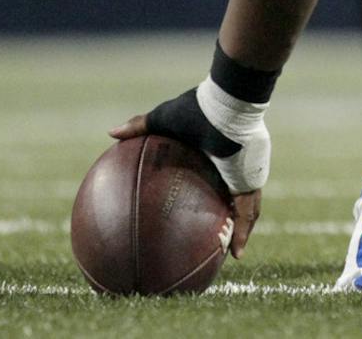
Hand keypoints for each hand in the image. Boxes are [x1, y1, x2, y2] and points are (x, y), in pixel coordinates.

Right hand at [111, 83, 269, 257]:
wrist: (226, 106)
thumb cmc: (196, 110)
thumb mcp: (163, 119)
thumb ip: (138, 127)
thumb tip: (110, 132)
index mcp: (218, 154)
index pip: (216, 177)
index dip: (209, 192)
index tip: (199, 207)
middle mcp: (236, 167)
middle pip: (235, 197)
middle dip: (229, 217)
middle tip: (217, 236)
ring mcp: (247, 176)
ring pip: (247, 210)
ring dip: (241, 231)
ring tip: (230, 253)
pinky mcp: (251, 183)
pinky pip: (248, 213)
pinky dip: (243, 233)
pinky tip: (236, 254)